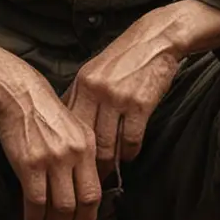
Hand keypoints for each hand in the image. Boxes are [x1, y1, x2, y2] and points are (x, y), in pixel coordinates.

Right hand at [0, 81, 102, 219]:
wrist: (20, 94)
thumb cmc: (45, 111)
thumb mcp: (75, 127)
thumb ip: (83, 154)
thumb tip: (83, 185)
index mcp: (88, 147)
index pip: (95, 192)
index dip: (90, 216)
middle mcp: (74, 156)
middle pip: (81, 204)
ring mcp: (52, 160)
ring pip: (60, 207)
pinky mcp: (29, 164)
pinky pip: (36, 201)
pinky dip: (35, 217)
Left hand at [65, 0, 219, 169]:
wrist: (155, 39)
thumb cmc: (123, 60)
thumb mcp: (93, 73)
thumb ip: (80, 98)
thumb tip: (64, 128)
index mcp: (81, 85)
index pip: (69, 127)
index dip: (71, 151)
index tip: (73, 167)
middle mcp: (95, 91)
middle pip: (87, 141)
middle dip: (90, 164)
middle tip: (92, 180)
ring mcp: (117, 97)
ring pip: (108, 145)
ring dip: (111, 163)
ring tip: (112, 171)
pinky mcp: (139, 103)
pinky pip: (131, 139)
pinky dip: (131, 151)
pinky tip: (131, 154)